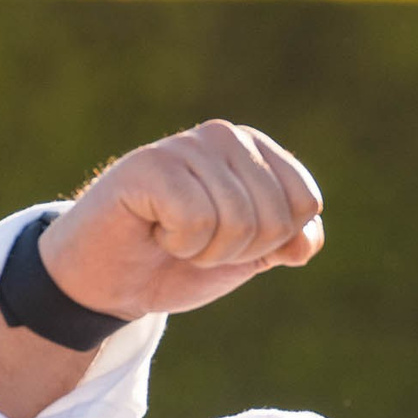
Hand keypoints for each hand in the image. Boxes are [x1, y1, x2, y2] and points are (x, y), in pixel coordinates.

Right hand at [39, 120, 324, 321]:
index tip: (233, 241)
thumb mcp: (249, 255)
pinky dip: (178, 243)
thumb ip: (289, 242)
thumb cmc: (180, 261)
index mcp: (256, 150)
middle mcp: (225, 135)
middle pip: (276, 216)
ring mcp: (186, 145)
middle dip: (238, 251)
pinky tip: (154, 230)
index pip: (306, 202)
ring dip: (205, 251)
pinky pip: (196, 220)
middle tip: (197, 243)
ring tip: (173, 237)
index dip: (274, 241)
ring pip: (238, 222)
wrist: (111, 281)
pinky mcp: (149, 164)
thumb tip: (305, 242)